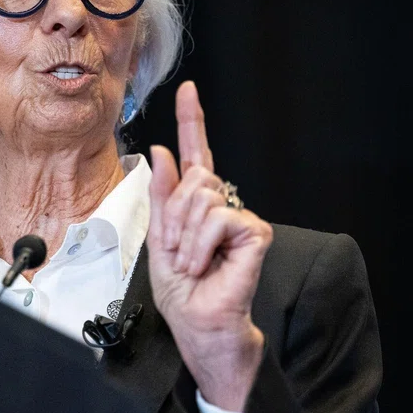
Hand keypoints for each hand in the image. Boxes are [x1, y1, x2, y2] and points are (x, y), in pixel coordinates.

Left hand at [146, 81, 272, 410]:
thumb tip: (162, 150)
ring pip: (202, 197)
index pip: (195, 153)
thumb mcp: (158, 237)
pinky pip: (218, 218)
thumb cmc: (182, 289)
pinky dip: (202, 244)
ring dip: (185, 235)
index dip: (192, 120)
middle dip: (173, 217)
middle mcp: (219, 204)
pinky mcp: (254, 232)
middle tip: (177, 249)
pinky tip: (206, 264)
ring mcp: (239, 216)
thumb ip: (161, 194)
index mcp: (194, 203)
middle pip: (192, 177)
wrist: (198, 323)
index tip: (188, 90)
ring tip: (191, 261)